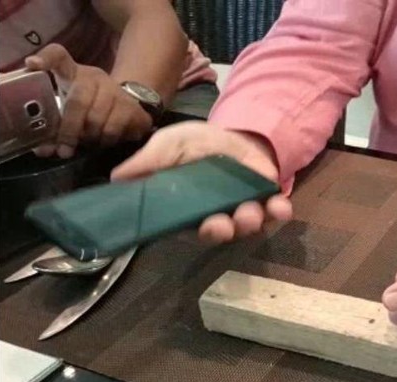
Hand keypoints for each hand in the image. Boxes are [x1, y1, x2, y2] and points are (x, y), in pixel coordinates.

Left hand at [25, 44, 152, 157]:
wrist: (127, 108)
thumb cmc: (89, 109)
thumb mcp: (69, 113)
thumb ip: (54, 129)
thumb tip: (43, 150)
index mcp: (72, 73)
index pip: (58, 56)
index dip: (46, 59)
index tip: (32, 65)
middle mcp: (95, 77)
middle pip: (78, 101)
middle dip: (69, 130)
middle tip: (64, 150)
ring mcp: (116, 90)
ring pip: (97, 119)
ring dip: (89, 137)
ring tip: (88, 142)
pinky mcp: (133, 106)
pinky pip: (115, 129)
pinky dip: (106, 141)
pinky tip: (105, 141)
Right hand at [111, 121, 292, 241]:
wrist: (230, 133)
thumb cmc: (194, 144)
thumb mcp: (168, 144)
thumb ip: (147, 161)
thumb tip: (116, 179)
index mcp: (187, 210)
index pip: (190, 229)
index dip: (199, 231)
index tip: (205, 226)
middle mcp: (214, 216)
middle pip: (220, 233)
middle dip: (224, 230)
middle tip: (226, 223)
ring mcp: (241, 210)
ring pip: (248, 226)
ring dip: (251, 221)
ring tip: (252, 211)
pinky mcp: (265, 200)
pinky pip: (273, 212)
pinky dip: (279, 212)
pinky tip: (281, 206)